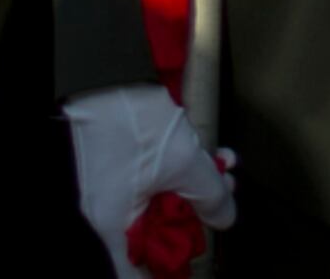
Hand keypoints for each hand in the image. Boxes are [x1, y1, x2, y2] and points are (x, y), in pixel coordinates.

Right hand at [64, 83, 236, 274]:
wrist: (104, 72)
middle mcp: (109, 213)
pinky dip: (180, 172)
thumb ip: (210, 196)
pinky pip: (152, 181)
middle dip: (194, 219)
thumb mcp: (184, 162)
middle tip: (223, 201)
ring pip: (158, 204)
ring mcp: (112, 188)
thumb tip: (226, 219)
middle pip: (154, 237)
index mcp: (114, 224)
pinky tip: (211, 155)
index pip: (135, 275)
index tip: (191, 268)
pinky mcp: (118, 165)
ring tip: (224, 170)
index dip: (167, 276)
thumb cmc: (133, 123)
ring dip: (193, 190)